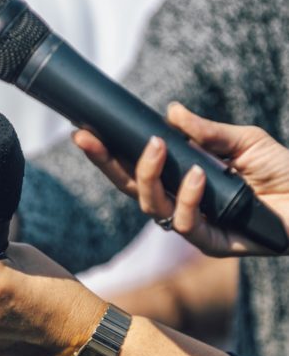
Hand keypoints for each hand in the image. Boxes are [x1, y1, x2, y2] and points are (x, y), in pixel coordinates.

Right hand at [74, 103, 288, 255]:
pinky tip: (197, 174)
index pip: (134, 168)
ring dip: (147, 176)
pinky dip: (187, 198)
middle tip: (90, 136)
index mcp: (180, 180)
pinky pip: (184, 224)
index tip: (84, 130)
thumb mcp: (243, 141)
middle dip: (105, 162)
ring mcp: (191, 225)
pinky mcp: (210, 243)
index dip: (109, 153)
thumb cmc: (282, 171)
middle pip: (129, 188)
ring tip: (156, 146)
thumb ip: (205, 132)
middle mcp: (178, 203)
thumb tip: (171, 112)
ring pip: (149, 206)